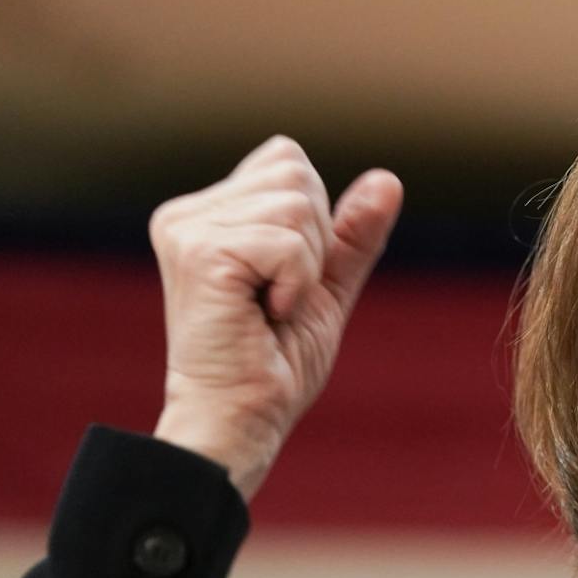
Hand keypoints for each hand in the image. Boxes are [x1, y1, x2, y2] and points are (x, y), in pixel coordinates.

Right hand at [149, 136, 401, 500]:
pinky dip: (297, 282)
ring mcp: (187, 230)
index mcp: (207, 214)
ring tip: (271, 308)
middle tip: (280, 297)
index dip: (313, 221)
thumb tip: (389, 179)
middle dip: (313, 240)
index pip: (287, 159)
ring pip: (296, 203)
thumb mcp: (326, 285)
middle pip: (295, 171)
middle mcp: (187, 215)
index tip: (287, 279)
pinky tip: (268, 314)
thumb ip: (353, 233)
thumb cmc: (277, 363)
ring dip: (304, 266)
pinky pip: (288, 241)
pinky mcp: (200, 253)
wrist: (243, 418)